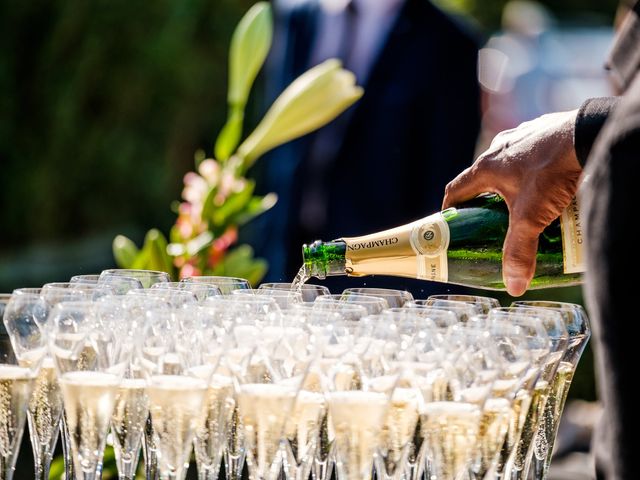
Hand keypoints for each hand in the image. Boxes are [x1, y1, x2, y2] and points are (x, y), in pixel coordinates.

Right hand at [442, 110, 582, 295]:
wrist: (590, 133)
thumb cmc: (553, 172)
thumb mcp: (531, 217)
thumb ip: (519, 251)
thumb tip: (514, 286)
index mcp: (486, 167)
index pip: (456, 189)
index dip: (450, 209)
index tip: (452, 225)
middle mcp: (500, 148)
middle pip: (482, 178)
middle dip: (484, 200)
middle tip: (491, 222)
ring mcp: (525, 137)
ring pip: (508, 164)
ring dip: (510, 183)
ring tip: (524, 204)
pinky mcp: (548, 131)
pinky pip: (533, 154)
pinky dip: (534, 169)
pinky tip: (550, 182)